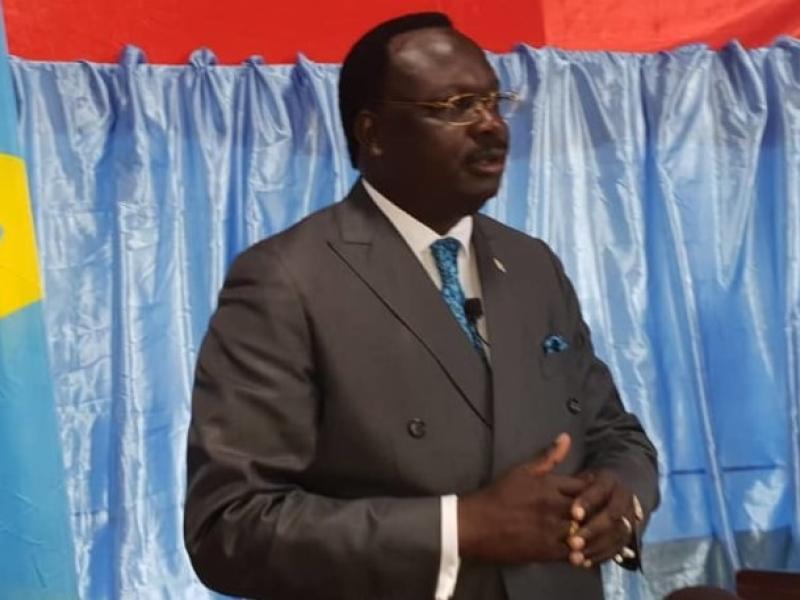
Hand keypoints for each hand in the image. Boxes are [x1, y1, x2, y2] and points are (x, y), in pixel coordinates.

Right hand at [458, 434, 585, 562]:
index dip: (594, 490)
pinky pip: (574, 553)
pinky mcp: (546, 552)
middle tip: (599, 514)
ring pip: (585, 533)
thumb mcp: (522, 471)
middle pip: (590, 511)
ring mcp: (551, 531)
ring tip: (592, 532)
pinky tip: (581, 548)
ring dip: (590, 533)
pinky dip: (581, 551)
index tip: (595, 493)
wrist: (476, 525)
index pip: (586, 487)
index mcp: (549, 485)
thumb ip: (548, 456)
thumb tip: (567, 437)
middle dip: (597, 513)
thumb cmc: (498, 495)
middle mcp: (553, 507)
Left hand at [565, 469, 640, 566]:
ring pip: (617, 534)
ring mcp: (629, 517)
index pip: (600, 490)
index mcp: (608, 480)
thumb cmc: (581, 484)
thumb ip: (564, 471)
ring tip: (574, 557)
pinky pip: (617, 548)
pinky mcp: (629, 534)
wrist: (613, 494)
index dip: (587, 502)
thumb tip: (561, 443)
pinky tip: (583, 562)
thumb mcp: (572, 476)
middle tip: (571, 542)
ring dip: (596, 547)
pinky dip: (601, 556)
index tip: (573, 514)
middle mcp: (623, 497)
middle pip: (612, 515)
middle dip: (592, 530)